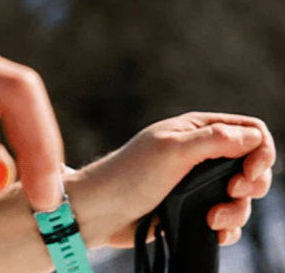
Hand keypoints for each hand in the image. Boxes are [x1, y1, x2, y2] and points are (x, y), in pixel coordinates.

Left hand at [68, 112, 275, 249]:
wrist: (101, 210)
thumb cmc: (130, 174)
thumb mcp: (173, 150)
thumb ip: (214, 140)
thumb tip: (253, 137)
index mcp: (196, 130)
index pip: (249, 131)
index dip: (260, 151)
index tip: (248, 173)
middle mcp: (200, 153)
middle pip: (252, 165)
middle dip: (252, 184)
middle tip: (232, 193)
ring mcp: (197, 181)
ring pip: (241, 196)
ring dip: (236, 211)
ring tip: (212, 219)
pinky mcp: (192, 207)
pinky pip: (227, 219)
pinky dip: (226, 227)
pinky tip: (211, 230)